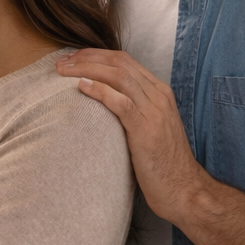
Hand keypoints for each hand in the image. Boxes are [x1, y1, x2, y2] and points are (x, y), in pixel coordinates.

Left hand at [55, 50, 204, 223]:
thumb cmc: (162, 163)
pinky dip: (100, 91)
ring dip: (87, 69)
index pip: (125, 61)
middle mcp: (158, 95)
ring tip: (63, 71)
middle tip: (61, 62)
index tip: (72, 59)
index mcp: (159, 92)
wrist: (183, 188)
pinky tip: (81, 87)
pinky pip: (121, 102)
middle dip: (87, 57)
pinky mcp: (146, 129)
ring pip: (119, 76)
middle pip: (119, 63)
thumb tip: (102, 102)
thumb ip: (132, 110)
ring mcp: (154, 110)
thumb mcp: (149, 128)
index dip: (96, 55)